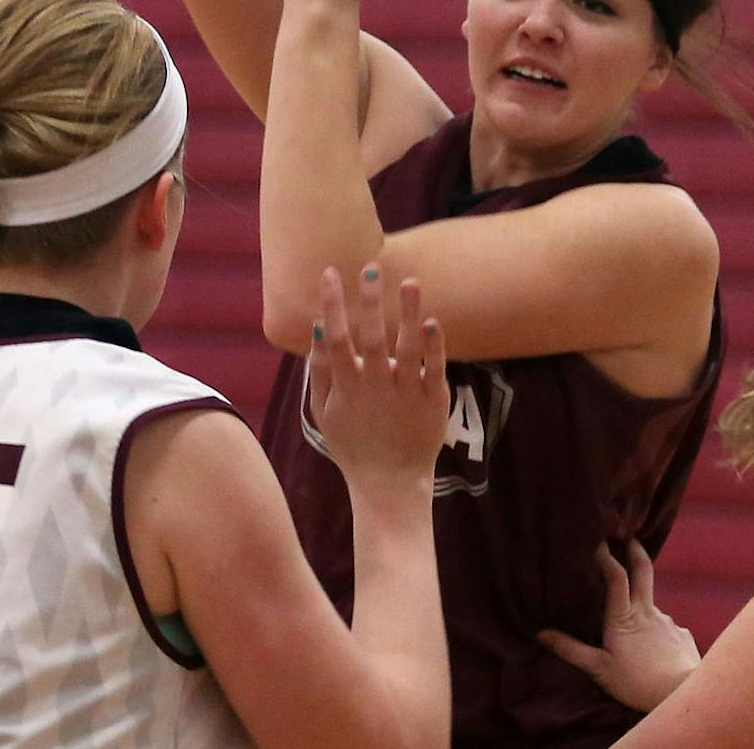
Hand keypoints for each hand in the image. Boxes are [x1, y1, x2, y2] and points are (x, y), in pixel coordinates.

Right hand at [307, 266, 448, 483]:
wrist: (390, 485)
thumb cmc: (352, 444)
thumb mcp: (323, 412)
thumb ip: (319, 371)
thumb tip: (318, 328)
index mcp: (346, 389)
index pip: (336, 340)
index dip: (332, 305)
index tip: (329, 273)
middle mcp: (375, 389)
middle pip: (371, 339)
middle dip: (369, 302)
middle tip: (371, 268)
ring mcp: (406, 396)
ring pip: (408, 349)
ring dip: (408, 314)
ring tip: (410, 282)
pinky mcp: (433, 403)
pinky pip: (435, 370)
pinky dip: (434, 346)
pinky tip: (432, 321)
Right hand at [537, 540, 700, 710]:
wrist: (685, 697)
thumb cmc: (638, 684)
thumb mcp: (599, 670)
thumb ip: (570, 650)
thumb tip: (540, 634)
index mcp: (624, 617)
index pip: (615, 576)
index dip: (606, 556)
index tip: (597, 540)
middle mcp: (648, 612)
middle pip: (643, 570)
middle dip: (634, 549)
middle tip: (628, 535)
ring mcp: (668, 622)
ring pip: (651, 604)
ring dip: (641, 605)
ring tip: (633, 626)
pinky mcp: (683, 636)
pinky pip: (666, 627)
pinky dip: (657, 631)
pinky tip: (655, 649)